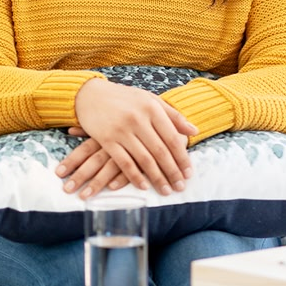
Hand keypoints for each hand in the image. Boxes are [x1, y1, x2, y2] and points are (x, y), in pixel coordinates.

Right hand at [58, 79, 196, 195]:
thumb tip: (195, 131)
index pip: (172, 138)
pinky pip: (124, 162)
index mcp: (152, 108)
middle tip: (180, 187)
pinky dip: (135, 176)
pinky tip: (144, 186)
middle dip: (172, 172)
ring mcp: (121, 129)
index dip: (182, 158)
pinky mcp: (106, 139)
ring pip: (144, 159)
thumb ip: (173, 115)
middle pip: (160, 151)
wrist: (90, 94)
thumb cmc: (124, 98)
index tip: (189, 173)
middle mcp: (138, 118)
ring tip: (166, 190)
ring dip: (157, 178)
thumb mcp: (149, 100)